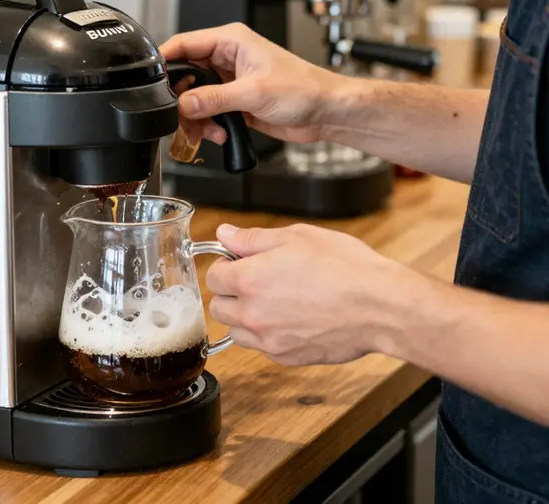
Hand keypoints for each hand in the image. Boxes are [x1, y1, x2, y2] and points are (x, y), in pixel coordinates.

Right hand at [160, 23, 343, 147]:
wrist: (326, 112)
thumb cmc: (304, 89)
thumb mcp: (254, 93)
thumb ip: (214, 99)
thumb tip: (184, 104)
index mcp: (231, 42)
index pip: (185, 44)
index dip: (165, 61)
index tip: (152, 80)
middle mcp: (227, 58)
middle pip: (185, 75)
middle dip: (182, 100)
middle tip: (182, 117)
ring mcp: (230, 81)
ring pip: (194, 97)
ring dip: (195, 118)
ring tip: (206, 131)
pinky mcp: (234, 101)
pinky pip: (208, 112)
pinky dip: (208, 126)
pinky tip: (219, 134)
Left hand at [207, 222, 410, 365]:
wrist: (380, 306)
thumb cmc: (344, 267)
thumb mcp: (296, 236)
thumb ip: (252, 238)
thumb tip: (224, 234)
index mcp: (249, 280)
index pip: (212, 277)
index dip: (225, 265)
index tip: (240, 262)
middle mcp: (253, 314)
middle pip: (219, 307)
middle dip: (231, 292)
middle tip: (256, 280)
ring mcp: (269, 341)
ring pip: (237, 331)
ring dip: (245, 317)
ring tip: (274, 300)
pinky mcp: (287, 358)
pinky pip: (262, 348)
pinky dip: (268, 335)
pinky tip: (291, 318)